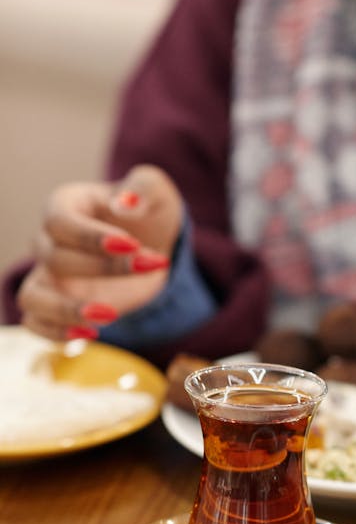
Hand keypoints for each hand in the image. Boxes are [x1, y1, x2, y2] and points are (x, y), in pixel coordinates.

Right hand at [17, 164, 183, 342]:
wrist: (155, 244)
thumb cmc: (148, 212)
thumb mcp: (156, 190)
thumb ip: (143, 188)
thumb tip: (124, 203)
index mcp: (65, 204)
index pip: (59, 221)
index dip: (90, 236)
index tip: (130, 245)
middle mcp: (49, 240)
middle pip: (55, 258)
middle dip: (103, 268)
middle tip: (148, 266)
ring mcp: (50, 275)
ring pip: (31, 296)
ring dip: (65, 310)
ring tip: (109, 314)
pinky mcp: (57, 305)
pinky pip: (36, 323)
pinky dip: (56, 334)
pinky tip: (91, 335)